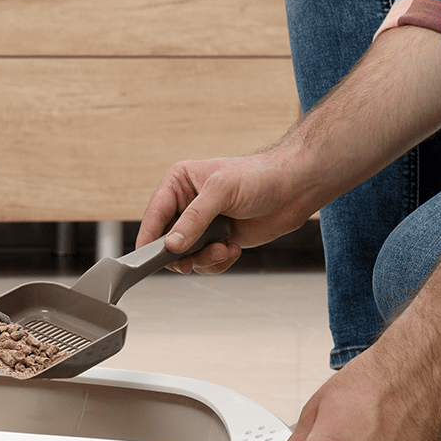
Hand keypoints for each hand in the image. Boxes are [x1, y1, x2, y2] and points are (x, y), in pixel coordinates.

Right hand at [136, 151, 318, 274]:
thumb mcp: (221, 192)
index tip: (145, 257)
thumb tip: (171, 245)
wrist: (294, 190)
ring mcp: (201, 225)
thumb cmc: (259, 177)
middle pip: (165, 241)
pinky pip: (204, 263)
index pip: (154, 214)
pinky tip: (233, 249)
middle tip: (196, 257)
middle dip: (183, 253)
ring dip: (204, 259)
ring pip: (184, 256)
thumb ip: (193, 220)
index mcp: (178, 184)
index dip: (149, 237)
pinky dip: (217, 262)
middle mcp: (186, 205)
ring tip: (223, 249)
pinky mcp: (216, 241)